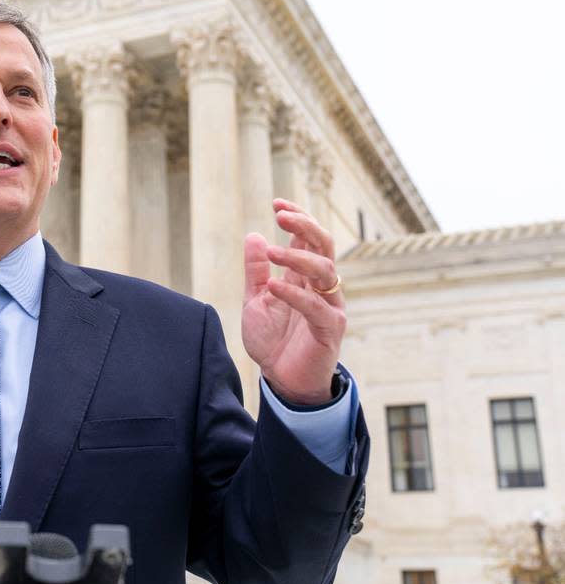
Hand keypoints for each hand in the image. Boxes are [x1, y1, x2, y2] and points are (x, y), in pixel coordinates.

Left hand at [241, 199, 345, 405]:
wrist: (282, 380)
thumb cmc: (273, 341)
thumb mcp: (256, 300)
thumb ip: (256, 271)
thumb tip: (254, 235)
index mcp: (305, 277)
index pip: (309, 238)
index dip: (297, 217)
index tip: (276, 203)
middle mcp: (322, 287)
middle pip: (324, 245)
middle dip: (305, 225)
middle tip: (281, 214)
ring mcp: (329, 306)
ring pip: (325, 270)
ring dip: (298, 256)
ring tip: (272, 251)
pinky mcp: (330, 329)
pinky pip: (317, 306)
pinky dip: (295, 293)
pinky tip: (274, 285)